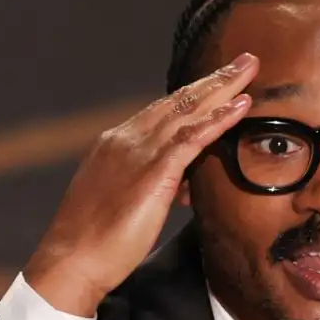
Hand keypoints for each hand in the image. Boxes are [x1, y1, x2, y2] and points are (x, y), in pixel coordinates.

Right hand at [23, 52, 259, 315]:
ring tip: (248, 69)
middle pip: (178, 101)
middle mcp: (126, 138)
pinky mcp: (154, 172)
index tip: (218, 83)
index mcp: (116, 143)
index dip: (193, 95)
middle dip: (213, 79)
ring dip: (221, 88)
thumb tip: (181, 185)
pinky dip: (218, 119)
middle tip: (243, 60)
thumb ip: (152, 185)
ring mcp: (139, 152)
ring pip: (187, 110)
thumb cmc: (95, 243)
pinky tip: (240, 106)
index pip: (162, 112)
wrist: (71, 260)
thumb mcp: (124, 202)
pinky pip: (192, 137)